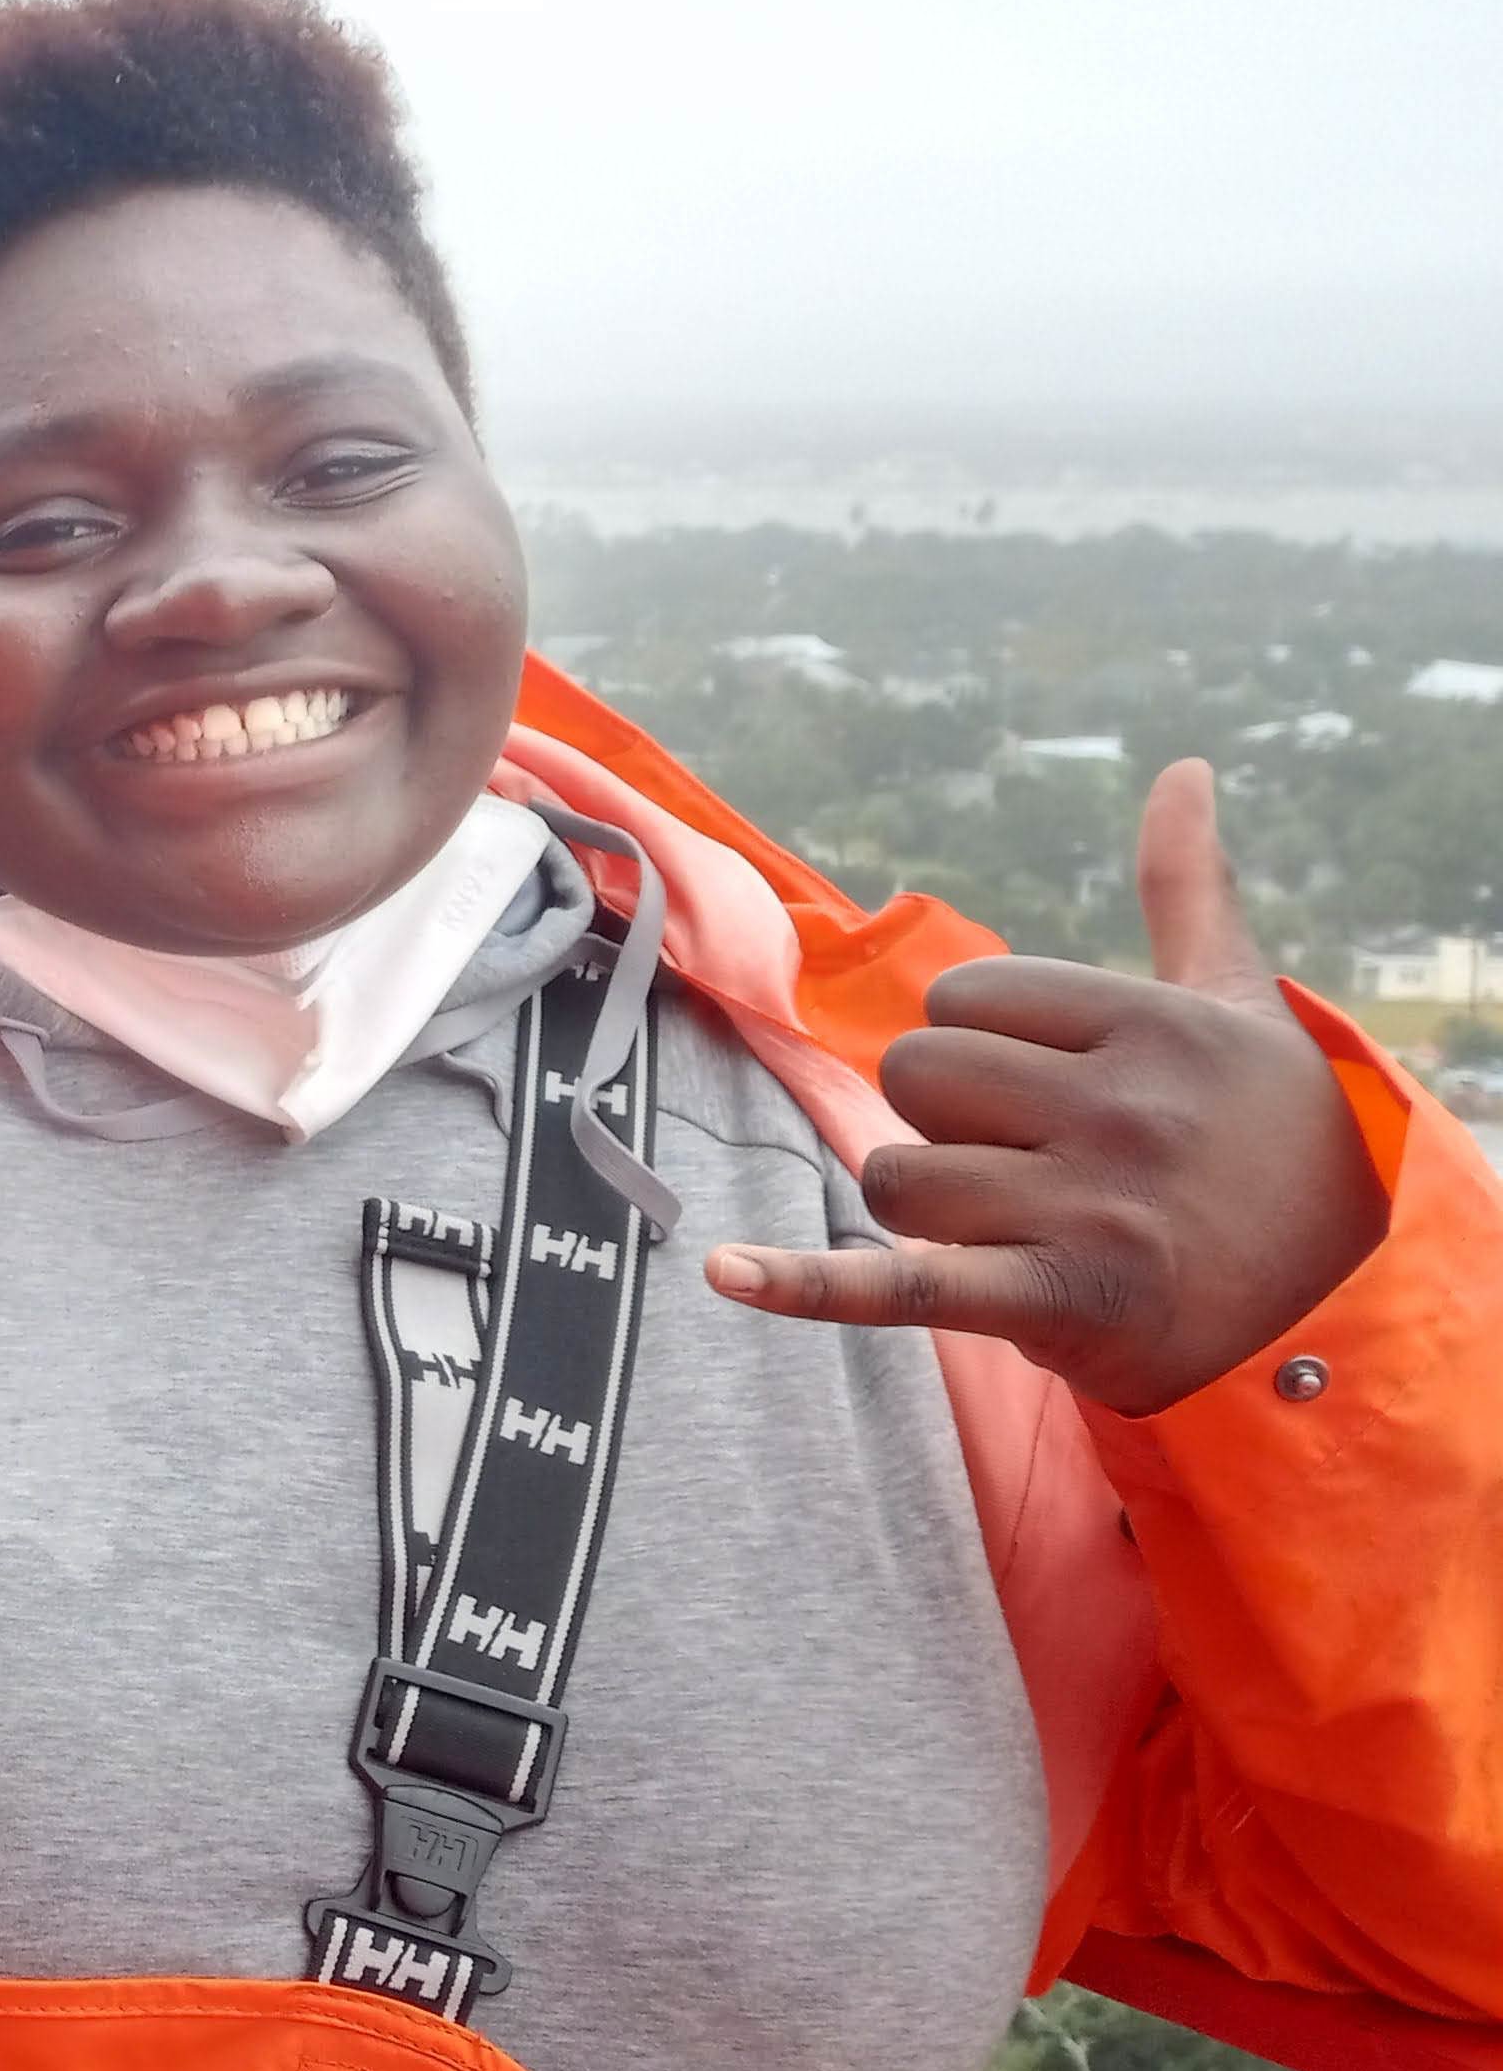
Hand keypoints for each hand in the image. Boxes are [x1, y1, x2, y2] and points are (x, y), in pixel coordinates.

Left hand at [705, 761, 1390, 1414]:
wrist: (1345, 1295)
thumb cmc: (1268, 1131)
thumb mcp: (1235, 1003)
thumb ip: (1186, 887)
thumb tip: (1181, 768)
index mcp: (1150, 1025)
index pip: (961, 997)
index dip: (982, 1040)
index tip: (1054, 1082)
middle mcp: (1124, 1112)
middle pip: (915, 1080)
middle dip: (948, 1120)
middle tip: (1037, 1159)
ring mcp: (1095, 1211)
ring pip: (898, 1179)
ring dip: (935, 1208)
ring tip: (1027, 1226)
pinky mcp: (1064, 1302)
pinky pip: (908, 1284)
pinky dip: (811, 1286)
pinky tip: (725, 1272)